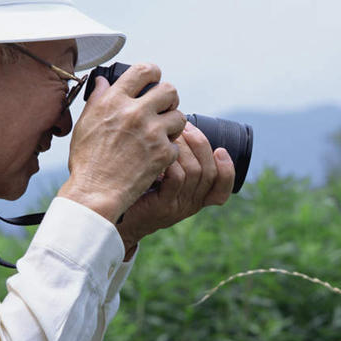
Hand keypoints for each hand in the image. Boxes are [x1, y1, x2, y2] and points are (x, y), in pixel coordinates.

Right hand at [57, 63, 186, 221]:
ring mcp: (152, 132)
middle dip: (169, 99)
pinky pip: (177, 144)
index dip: (153, 73)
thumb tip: (104, 82)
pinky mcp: (163, 153)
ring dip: (173, 125)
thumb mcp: (85, 124)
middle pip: (170, 90)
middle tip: (163, 110)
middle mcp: (135, 112)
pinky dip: (169, 151)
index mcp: (115, 101)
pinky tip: (156, 157)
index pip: (144, 71)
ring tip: (161, 135)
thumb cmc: (88, 161)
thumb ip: (98, 99)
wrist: (96, 191)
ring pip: (180, 117)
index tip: (154, 80)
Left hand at [116, 122, 234, 257]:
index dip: (228, 169)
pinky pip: (177, 178)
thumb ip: (175, 159)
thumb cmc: (134, 187)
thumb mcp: (160, 176)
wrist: (112, 217)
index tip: (221, 149)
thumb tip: (179, 124)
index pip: (222, 188)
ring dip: (184, 147)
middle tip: (183, 126)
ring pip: (195, 171)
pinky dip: (171, 160)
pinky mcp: (163, 206)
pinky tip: (159, 149)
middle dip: (200, 143)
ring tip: (169, 133)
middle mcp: (191, 204)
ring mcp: (178, 207)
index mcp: (195, 198)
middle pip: (210, 171)